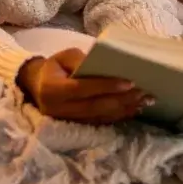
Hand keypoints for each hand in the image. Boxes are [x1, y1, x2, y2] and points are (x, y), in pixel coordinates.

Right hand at [16, 48, 151, 123]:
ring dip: (124, 110)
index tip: (129, 82)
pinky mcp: (75, 127)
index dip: (107, 86)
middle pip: (95, 107)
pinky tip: (133, 110)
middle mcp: (59, 109)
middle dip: (122, 100)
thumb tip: (103, 65)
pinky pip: (100, 122)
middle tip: (144, 93)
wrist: (37, 87)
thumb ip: (81, 60)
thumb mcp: (63, 56)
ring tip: (144, 102)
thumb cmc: (55, 67)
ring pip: (100, 117)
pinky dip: (118, 117)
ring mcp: (67, 121)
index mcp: (53, 90)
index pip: (84, 89)